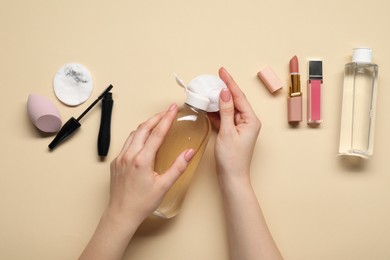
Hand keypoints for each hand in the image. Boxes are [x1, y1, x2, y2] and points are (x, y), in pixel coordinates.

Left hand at [107, 103, 194, 224]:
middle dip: (156, 117)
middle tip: (167, 111)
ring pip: (133, 133)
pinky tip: (143, 138)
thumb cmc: (141, 203)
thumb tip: (189, 153)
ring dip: (146, 125)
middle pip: (143, 128)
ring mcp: (120, 158)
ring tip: (157, 121)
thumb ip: (178, 167)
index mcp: (142, 160)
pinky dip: (137, 135)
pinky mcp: (116, 162)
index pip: (157, 133)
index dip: (166, 118)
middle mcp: (129, 156)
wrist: (121, 214)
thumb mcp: (164, 186)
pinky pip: (127, 142)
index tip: (172, 109)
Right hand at [208, 67, 260, 183]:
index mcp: (251, 119)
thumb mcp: (227, 132)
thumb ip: (225, 111)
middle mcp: (248, 121)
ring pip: (228, 109)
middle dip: (223, 89)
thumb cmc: (232, 158)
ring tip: (208, 91)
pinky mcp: (233, 132)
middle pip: (234, 100)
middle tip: (213, 79)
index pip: (239, 96)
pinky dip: (216, 112)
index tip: (222, 71)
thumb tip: (224, 93)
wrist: (232, 177)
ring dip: (218, 101)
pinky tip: (208, 107)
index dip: (229, 82)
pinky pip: (224, 118)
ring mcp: (240, 127)